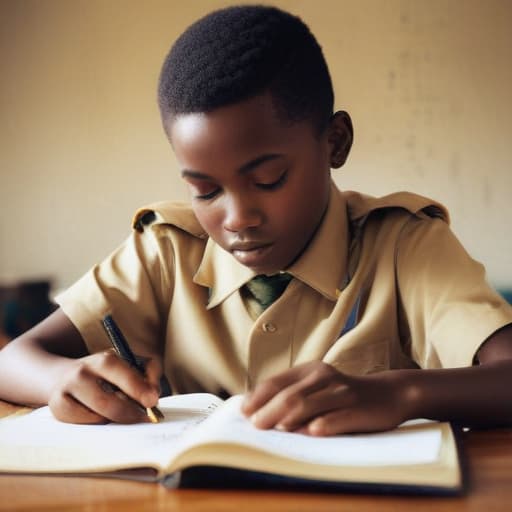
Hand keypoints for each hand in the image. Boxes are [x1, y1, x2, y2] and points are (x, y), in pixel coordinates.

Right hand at [48, 350, 161, 423]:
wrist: (64, 377)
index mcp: (101, 359)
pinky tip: (101, 414)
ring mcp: (65, 392)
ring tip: (124, 412)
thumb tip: (154, 392)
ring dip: (116, 418)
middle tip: (145, 417)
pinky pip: (86, 424)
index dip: (136, 386)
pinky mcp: (57, 409)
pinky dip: (99, 422)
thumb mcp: (129, 363)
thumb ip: (149, 371)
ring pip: (98, 416)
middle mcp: (80, 374)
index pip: (117, 370)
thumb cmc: (107, 374)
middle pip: (106, 401)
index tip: (152, 400)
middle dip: (129, 412)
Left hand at [242, 361, 406, 435]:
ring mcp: (342, 392)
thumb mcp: (318, 385)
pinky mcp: (358, 409)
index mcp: (310, 370)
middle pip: (290, 394)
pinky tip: (311, 432)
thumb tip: (258, 411)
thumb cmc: (344, 394)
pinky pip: (337, 417)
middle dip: (268, 411)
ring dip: (289, 418)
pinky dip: (322, 425)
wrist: (389, 393)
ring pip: (309, 404)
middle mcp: (324, 377)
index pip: (277, 382)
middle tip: (255, 426)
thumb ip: (293, 392)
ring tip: (275, 429)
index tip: (244, 412)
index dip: (258, 397)